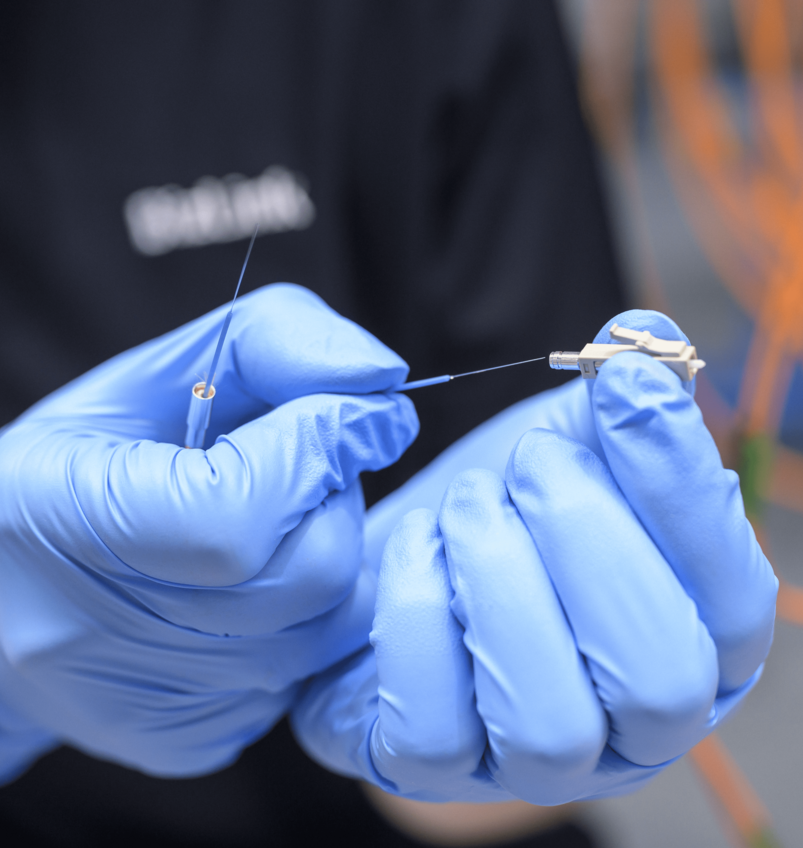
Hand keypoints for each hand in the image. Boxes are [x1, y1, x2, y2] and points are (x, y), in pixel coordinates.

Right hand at [0, 284, 417, 781]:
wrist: (3, 588)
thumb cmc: (84, 460)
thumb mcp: (154, 374)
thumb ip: (268, 345)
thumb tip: (380, 378)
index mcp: (62, 516)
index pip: (240, 511)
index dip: (323, 448)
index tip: (367, 410)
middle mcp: (97, 636)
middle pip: (312, 571)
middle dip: (336, 497)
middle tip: (304, 465)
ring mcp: (149, 704)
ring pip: (332, 623)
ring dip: (331, 550)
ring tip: (274, 520)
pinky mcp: (191, 741)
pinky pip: (310, 671)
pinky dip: (308, 612)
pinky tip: (253, 581)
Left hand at [292, 310, 776, 803]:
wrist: (410, 556)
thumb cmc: (515, 506)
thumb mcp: (581, 439)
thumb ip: (625, 396)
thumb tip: (651, 339)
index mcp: (701, 637)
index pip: (742, 601)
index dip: (688, 489)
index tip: (628, 385)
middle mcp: (637, 723)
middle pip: (660, 679)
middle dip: (588, 542)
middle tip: (532, 462)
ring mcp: (537, 763)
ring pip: (551, 723)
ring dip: (501, 582)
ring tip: (468, 503)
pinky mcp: (435, 769)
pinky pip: (435, 731)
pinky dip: (418, 618)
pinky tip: (414, 551)